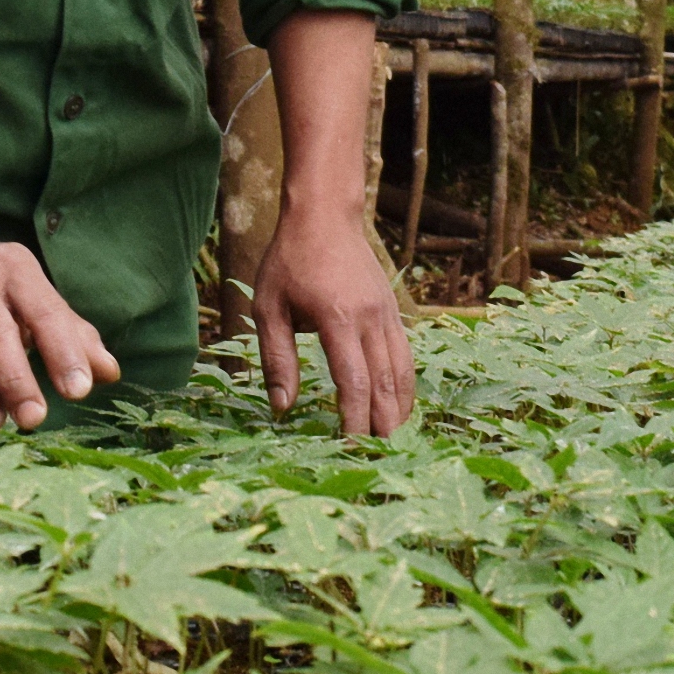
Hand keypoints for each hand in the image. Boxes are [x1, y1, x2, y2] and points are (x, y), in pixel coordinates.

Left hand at [251, 207, 414, 438]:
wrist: (325, 217)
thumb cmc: (289, 261)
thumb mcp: (269, 307)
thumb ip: (276, 359)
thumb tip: (282, 408)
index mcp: (338, 319)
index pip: (353, 381)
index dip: (353, 419)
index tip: (348, 446)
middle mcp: (371, 319)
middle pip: (385, 383)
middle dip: (382, 423)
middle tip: (376, 457)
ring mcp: (388, 314)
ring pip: (403, 371)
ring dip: (399, 408)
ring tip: (391, 440)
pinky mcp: (394, 310)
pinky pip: (405, 354)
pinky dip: (405, 384)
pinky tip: (398, 405)